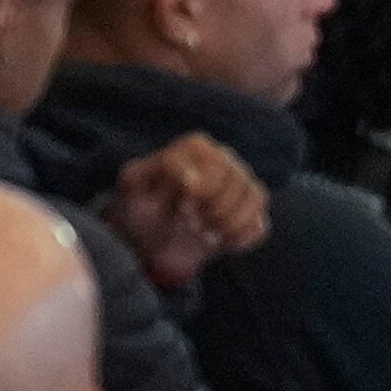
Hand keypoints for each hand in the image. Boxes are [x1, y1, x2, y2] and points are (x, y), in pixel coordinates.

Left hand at [105, 136, 267, 285]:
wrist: (146, 241)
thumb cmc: (137, 208)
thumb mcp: (131, 187)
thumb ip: (157, 171)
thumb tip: (196, 180)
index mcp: (195, 148)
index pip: (218, 162)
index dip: (205, 189)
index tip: (182, 209)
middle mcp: (225, 159)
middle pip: (239, 180)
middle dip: (214, 209)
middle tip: (188, 223)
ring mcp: (243, 185)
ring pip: (256, 198)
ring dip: (227, 226)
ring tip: (201, 235)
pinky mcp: (251, 214)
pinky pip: (259, 227)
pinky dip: (237, 241)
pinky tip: (215, 242)